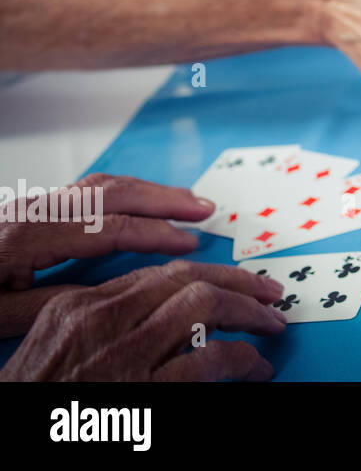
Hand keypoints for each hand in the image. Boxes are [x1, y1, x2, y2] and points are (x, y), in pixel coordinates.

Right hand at [0, 261, 286, 380]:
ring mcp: (120, 354)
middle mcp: (99, 321)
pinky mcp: (143, 390)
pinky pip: (211, 358)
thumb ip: (99, 326)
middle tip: (271, 292)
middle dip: (239, 281)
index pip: (156, 275)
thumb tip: (159, 314)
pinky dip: (243, 359)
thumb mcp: (52, 354)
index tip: (235, 280)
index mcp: (75, 308)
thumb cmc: (35, 401)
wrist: (11, 441)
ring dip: (249, 312)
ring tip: (271, 324)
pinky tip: (255, 367)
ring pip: (205, 306)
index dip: (205, 274)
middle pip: (186, 279)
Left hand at [1, 174, 211, 292]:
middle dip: (165, 198)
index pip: (108, 228)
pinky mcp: (30, 210)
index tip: (189, 243)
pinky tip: (143, 202)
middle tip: (206, 207)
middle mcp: (33, 212)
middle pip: (113, 192)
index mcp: (27, 237)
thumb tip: (111, 291)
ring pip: (103, 185)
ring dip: (150, 190)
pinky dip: (126, 193)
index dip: (155, 234)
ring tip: (187, 200)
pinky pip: (89, 190)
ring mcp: (32, 206)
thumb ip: (56, 302)